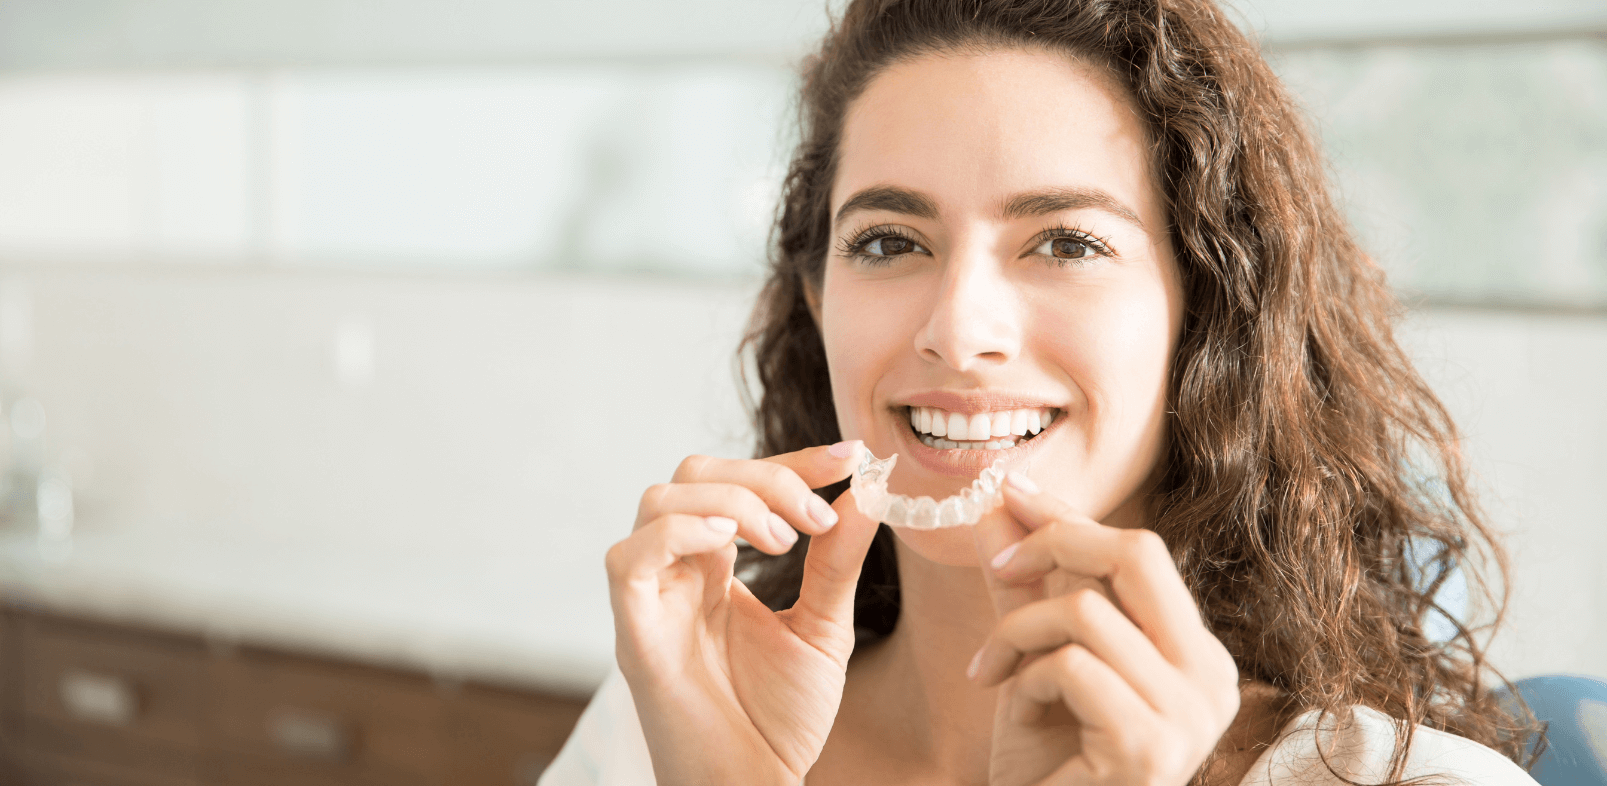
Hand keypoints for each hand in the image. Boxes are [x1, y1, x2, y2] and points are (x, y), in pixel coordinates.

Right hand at [605, 441, 879, 784]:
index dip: (791, 461)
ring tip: (783, 541)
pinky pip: (629, 556)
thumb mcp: (824, 627)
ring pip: (660, 499)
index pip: (739, 483)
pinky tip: (730, 545)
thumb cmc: (780, 719)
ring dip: (731, 501)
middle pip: (695, 475)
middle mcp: (677, 572)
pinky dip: (679, 532)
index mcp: (717, 566)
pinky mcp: (633, 631)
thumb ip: (836, 561)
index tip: (849, 457)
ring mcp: (652, 597)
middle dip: (765, 476)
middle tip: (815, 517)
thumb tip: (866, 493)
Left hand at [969, 475, 1241, 785]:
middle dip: (1055, 541)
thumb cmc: (1046, 768)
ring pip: (1087, 609)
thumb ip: (1025, 589)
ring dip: (1017, 632)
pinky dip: (1024, 677)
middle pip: (1138, 554)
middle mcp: (1212, 679)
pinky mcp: (1150, 745)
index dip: (1070, 517)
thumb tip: (999, 504)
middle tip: (999, 566)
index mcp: (1196, 655)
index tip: (1009, 492)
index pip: (1141, 555)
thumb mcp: (1035, 661)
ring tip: (992, 672)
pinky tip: (1012, 711)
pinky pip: (1071, 664)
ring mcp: (1191, 715)